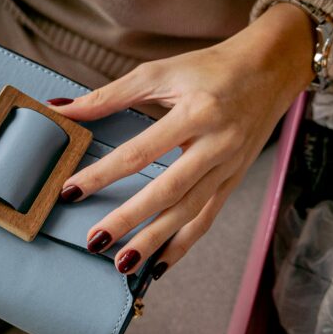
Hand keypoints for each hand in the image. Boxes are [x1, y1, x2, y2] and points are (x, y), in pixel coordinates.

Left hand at [47, 2, 314, 277]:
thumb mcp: (159, 72)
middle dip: (128, 219)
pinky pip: (207, 218)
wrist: (271, 68)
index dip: (103, 174)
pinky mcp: (233, 180)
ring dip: (154, 241)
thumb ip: (108, 96)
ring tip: (123, 263)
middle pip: (166, 191)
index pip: (139, 152)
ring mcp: (227, 167)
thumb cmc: (211, 67)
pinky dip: (183, 244)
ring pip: (188, 212)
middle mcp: (215, 144)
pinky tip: (159, 266)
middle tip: (95, 241)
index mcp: (195, 113)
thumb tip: (61, 109)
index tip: (71, 191)